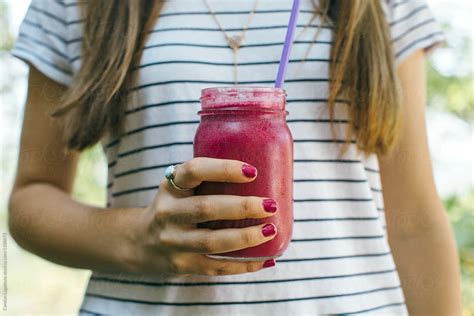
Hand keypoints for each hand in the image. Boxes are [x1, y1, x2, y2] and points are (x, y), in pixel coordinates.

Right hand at [127, 157, 277, 275]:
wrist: (139, 242)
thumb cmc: (173, 207)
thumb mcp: (178, 188)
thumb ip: (207, 180)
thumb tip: (263, 175)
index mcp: (171, 187)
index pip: (194, 171)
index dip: (224, 169)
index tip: (252, 171)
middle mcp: (168, 213)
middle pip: (206, 208)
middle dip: (242, 207)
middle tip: (270, 204)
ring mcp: (173, 242)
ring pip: (212, 241)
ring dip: (246, 237)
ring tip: (271, 230)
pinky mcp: (182, 265)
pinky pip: (217, 266)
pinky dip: (244, 264)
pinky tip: (267, 259)